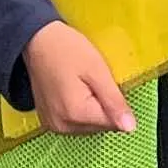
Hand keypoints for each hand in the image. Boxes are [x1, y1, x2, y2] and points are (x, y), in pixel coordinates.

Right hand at [20, 19, 133, 134]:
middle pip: (100, 126)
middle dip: (103, 107)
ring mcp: (53, 125)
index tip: (105, 83)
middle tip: (93, 81)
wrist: (37, 40)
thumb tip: (130, 128)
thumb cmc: (66, 49)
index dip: (116, 103)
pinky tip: (74, 91)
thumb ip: (114, 102)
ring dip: (92, 109)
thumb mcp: (97, 70)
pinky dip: (79, 110)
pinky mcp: (49, 121)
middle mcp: (62, 126)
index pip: (113, 123)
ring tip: (82, 84)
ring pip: (88, 126)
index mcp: (76, 114)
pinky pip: (74, 123)